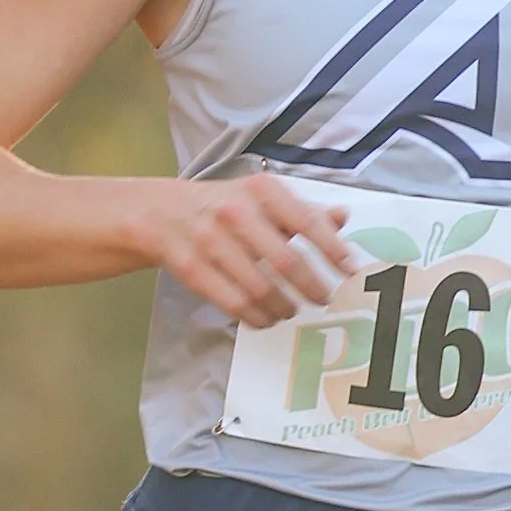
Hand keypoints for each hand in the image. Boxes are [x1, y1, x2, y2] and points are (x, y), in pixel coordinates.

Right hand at [148, 173, 356, 326]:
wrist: (161, 213)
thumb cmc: (224, 206)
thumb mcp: (262, 198)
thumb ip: (303, 210)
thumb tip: (343, 217)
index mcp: (260, 191)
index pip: (306, 221)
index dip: (332, 250)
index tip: (350, 271)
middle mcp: (235, 212)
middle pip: (285, 261)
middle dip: (311, 287)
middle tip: (324, 299)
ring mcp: (210, 240)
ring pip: (260, 288)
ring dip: (283, 307)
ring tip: (291, 311)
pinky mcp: (192, 269)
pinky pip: (233, 303)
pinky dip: (256, 317)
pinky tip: (266, 319)